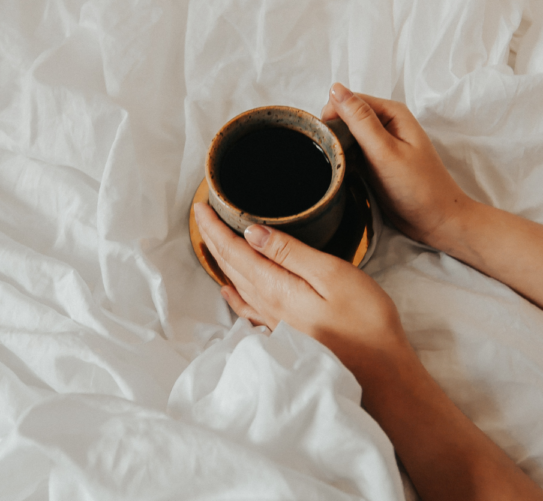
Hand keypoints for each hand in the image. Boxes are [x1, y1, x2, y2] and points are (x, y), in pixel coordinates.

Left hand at [194, 202, 410, 383]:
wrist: (380, 373)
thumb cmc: (365, 320)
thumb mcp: (331, 275)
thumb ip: (289, 253)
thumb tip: (252, 233)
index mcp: (276, 287)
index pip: (234, 251)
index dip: (214, 228)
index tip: (200, 207)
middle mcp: (268, 305)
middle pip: (230, 266)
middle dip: (213, 239)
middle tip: (201, 216)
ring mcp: (275, 321)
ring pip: (236, 284)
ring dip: (221, 261)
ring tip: (211, 243)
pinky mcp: (285, 331)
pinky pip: (248, 307)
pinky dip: (234, 293)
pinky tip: (229, 290)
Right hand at [322, 83, 468, 248]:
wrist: (436, 221)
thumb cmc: (418, 187)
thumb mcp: (385, 151)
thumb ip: (359, 120)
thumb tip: (335, 88)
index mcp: (392, 113)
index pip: (349, 100)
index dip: (332, 114)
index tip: (324, 137)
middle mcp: (386, 124)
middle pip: (346, 117)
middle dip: (333, 132)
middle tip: (331, 156)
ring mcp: (380, 145)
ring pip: (346, 137)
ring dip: (337, 148)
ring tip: (335, 166)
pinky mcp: (375, 163)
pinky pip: (351, 154)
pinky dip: (343, 161)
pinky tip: (340, 173)